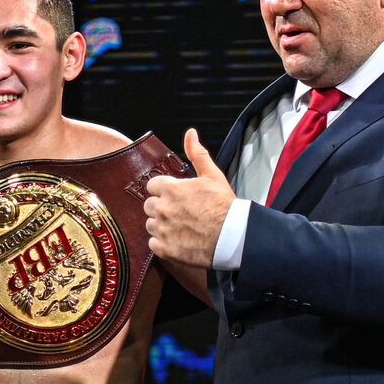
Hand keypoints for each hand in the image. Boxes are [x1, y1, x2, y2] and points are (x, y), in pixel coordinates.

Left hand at [144, 129, 236, 268]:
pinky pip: (153, 244)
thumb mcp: (212, 175)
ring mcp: (162, 230)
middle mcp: (162, 209)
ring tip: (181, 227)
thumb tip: (190, 133)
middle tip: (180, 212)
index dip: (163, 190)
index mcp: (170, 189)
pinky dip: (163, 243)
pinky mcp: (165, 249)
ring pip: (150, 225)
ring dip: (161, 226)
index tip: (175, 196)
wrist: (234, 237)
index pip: (152, 186)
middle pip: (149, 206)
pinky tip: (178, 241)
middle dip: (161, 208)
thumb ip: (197, 154)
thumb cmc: (224, 205)